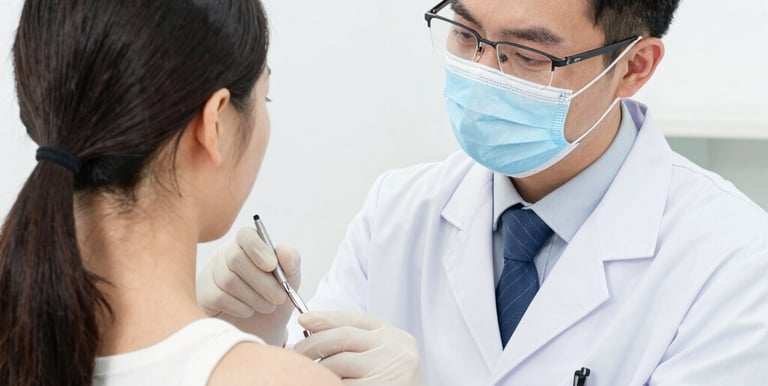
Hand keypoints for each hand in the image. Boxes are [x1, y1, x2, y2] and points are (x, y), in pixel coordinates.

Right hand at [196, 227, 300, 345]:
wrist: (262, 328)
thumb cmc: (274, 298)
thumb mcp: (290, 281)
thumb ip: (291, 262)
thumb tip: (283, 251)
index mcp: (247, 245)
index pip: (245, 234)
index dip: (258, 248)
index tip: (272, 266)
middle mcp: (225, 255)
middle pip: (236, 258)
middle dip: (262, 281)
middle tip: (279, 298)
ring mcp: (211, 274)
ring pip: (228, 280)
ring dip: (254, 297)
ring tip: (267, 306)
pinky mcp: (204, 295)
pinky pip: (219, 297)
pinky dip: (240, 307)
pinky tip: (249, 311)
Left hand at [294, 311, 424, 385]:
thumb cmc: (395, 385)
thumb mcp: (386, 358)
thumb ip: (361, 345)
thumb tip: (315, 332)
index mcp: (395, 338)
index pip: (356, 319)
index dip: (327, 317)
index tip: (305, 319)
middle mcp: (394, 350)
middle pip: (342, 337)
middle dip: (313, 344)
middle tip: (297, 353)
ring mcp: (387, 370)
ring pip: (337, 362)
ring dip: (318, 369)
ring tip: (313, 374)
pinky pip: (340, 383)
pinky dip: (327, 382)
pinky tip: (323, 383)